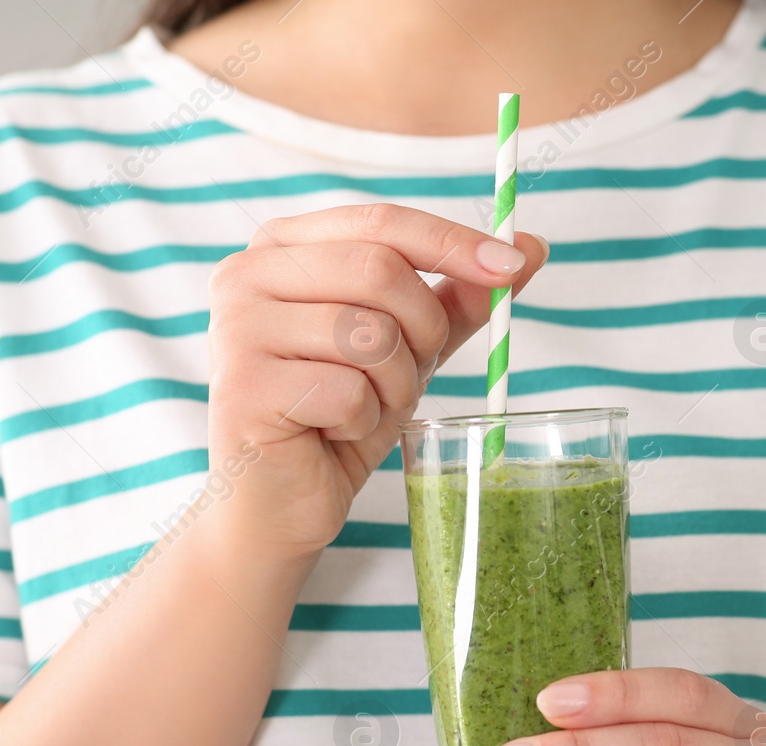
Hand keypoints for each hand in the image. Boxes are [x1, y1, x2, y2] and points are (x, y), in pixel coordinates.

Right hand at [204, 204, 548, 559]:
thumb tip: (529, 249)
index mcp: (283, 246)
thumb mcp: (407, 348)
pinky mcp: (243, 388)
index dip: (454, 242)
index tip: (513, 268)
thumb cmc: (337, 416)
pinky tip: (332, 433)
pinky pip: (347, 391)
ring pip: (369, 334)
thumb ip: (457, 297)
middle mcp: (246, 273)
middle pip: (380, 270)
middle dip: (423, 328)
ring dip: (393, 384)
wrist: (281, 503)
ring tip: (364, 407)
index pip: (382, 222)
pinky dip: (362, 421)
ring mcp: (237, 329)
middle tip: (413, 372)